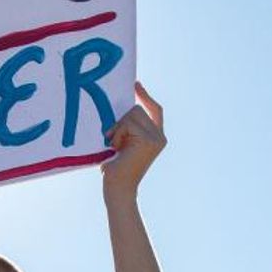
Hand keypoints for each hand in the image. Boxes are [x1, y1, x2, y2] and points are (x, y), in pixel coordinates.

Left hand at [102, 81, 165, 201]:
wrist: (118, 186)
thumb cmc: (115, 167)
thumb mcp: (124, 142)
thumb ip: (128, 127)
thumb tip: (121, 106)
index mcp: (156, 136)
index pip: (154, 110)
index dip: (145, 96)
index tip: (135, 84)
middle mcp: (160, 136)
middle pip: (137, 109)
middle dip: (121, 121)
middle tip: (112, 138)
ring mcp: (156, 138)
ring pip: (132, 114)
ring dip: (118, 128)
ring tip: (114, 145)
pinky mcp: (149, 140)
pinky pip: (128, 123)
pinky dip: (118, 133)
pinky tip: (117, 148)